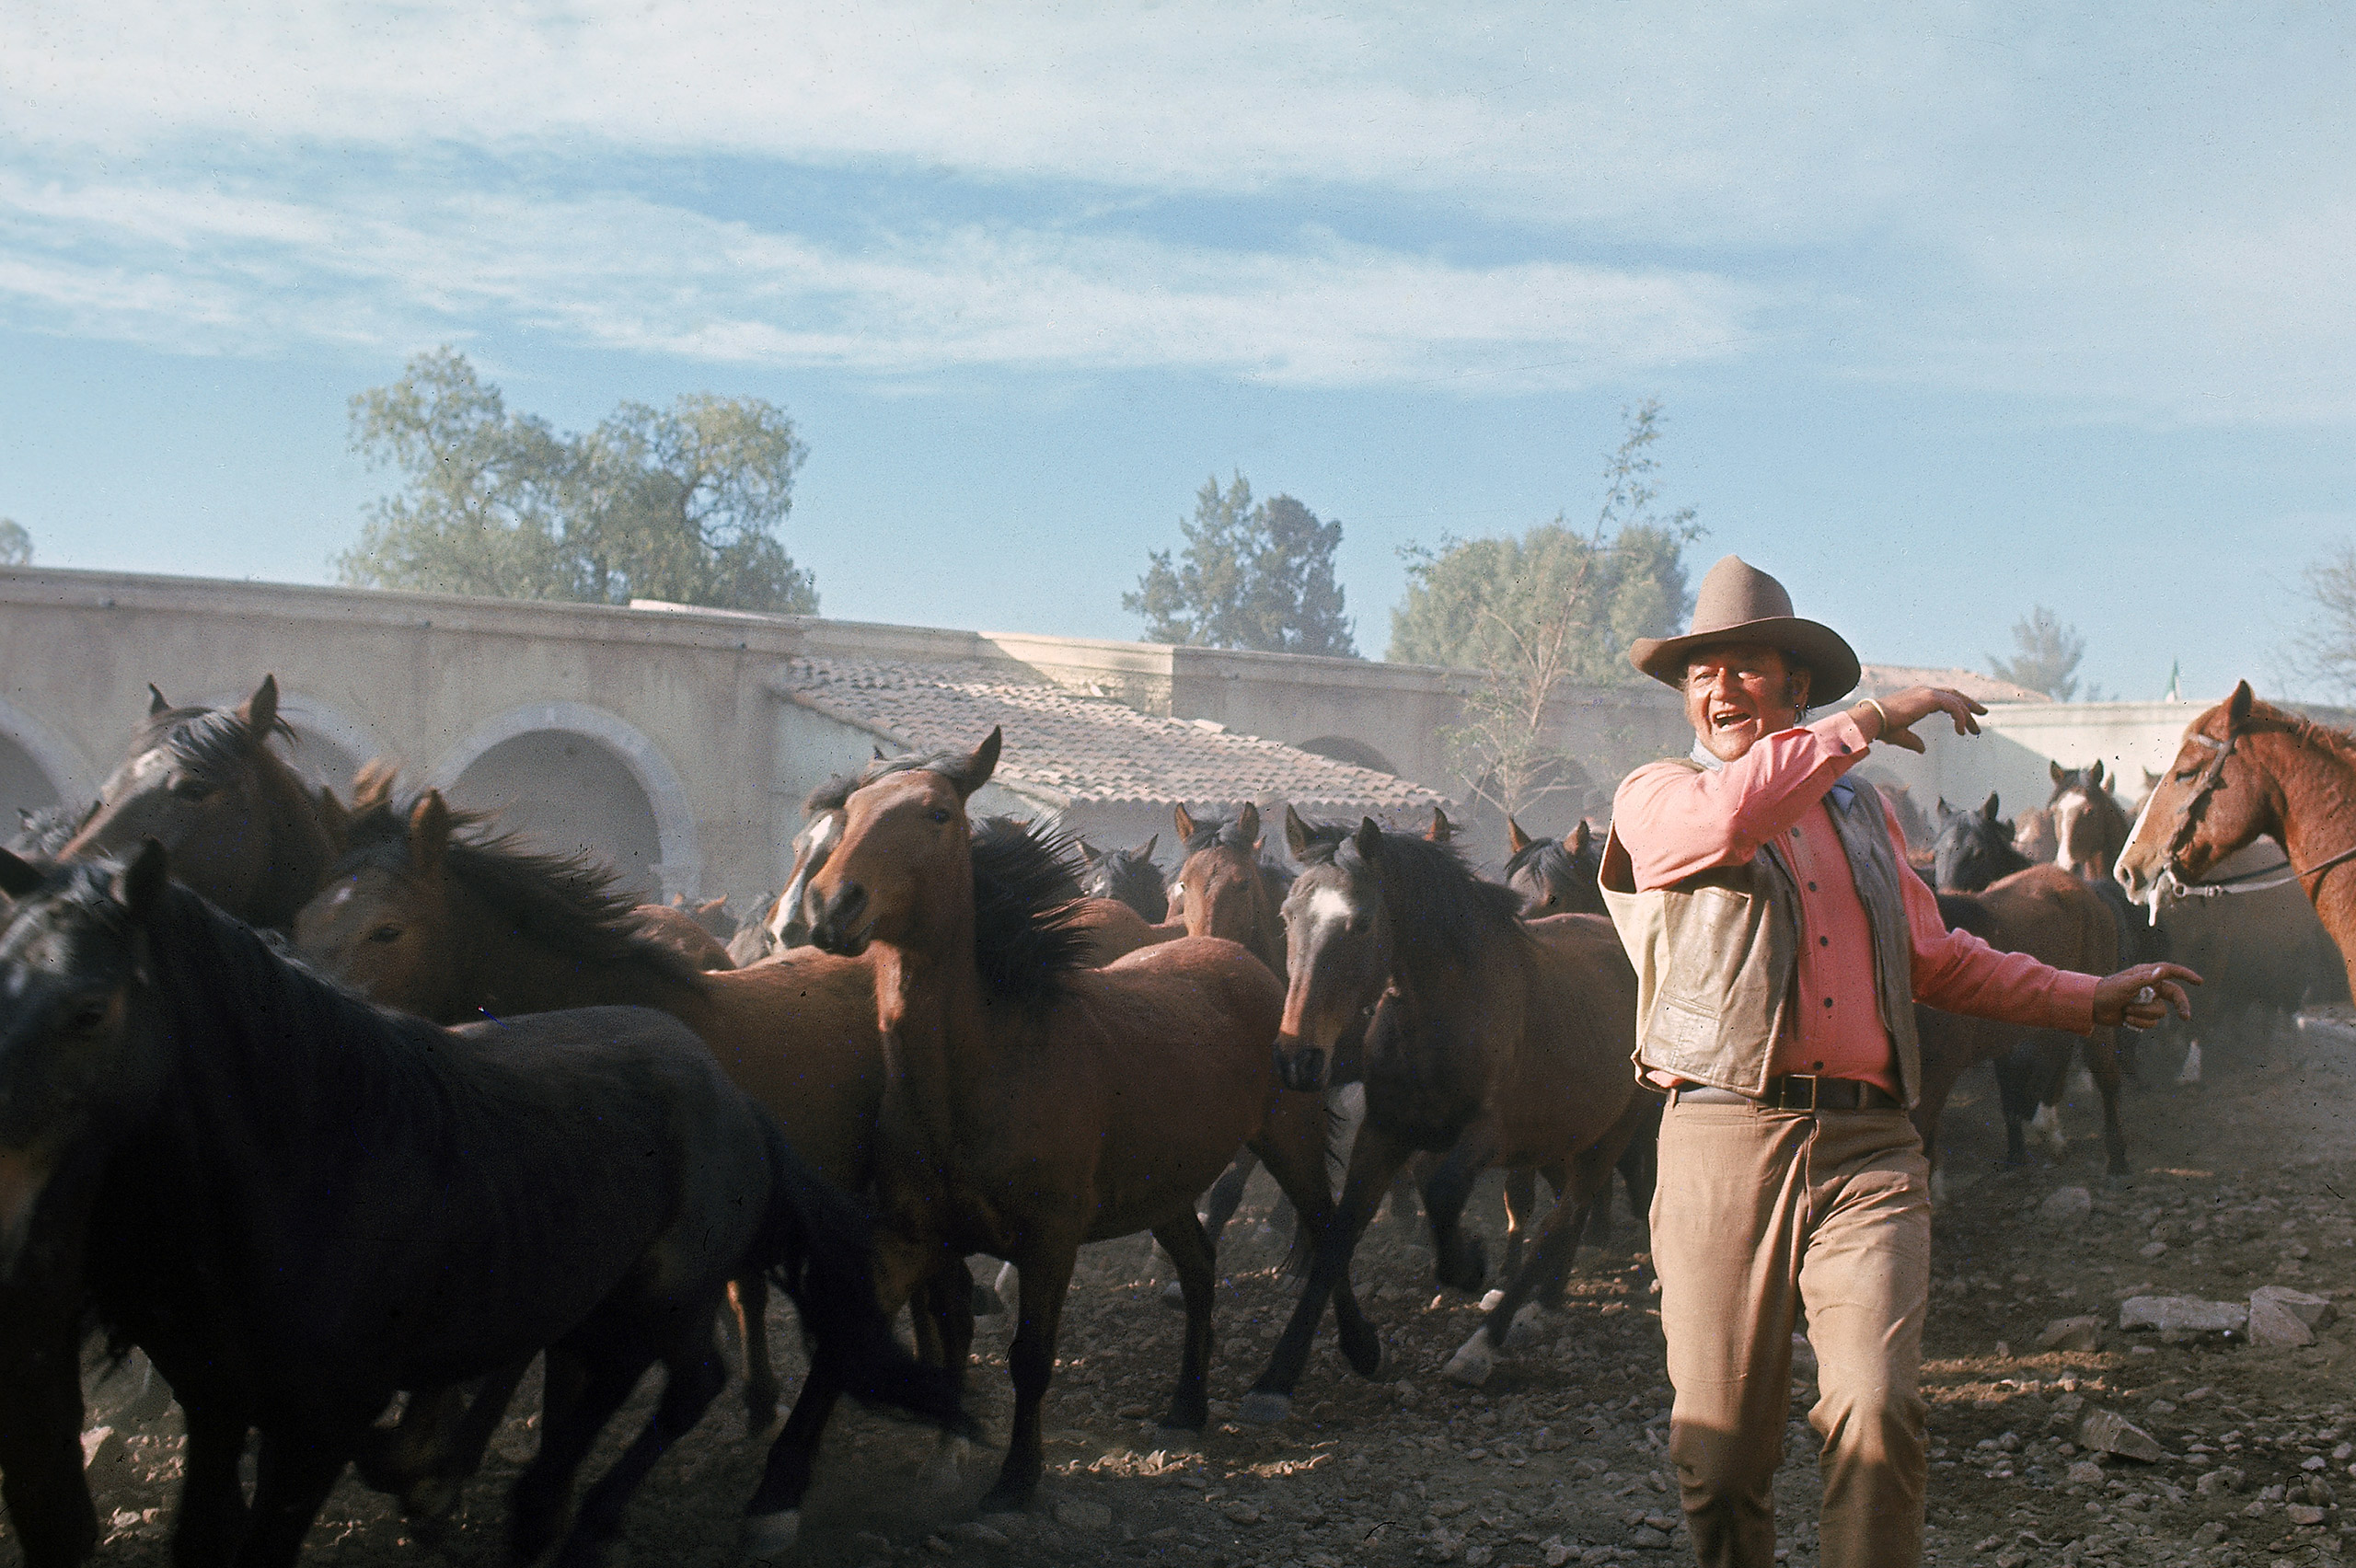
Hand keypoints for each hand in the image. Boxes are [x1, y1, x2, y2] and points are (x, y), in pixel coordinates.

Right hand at [1860, 686, 1986, 753]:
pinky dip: (1960, 717)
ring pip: (1956, 700)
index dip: (1959, 706)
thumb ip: (1914, 742)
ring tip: (1975, 730)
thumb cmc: (1883, 727)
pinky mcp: (1930, 697)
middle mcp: (1925, 691)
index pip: (1945, 697)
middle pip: (1955, 694)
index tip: (1969, 717)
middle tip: (1983, 713)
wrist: (1872, 719)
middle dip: (1970, 704)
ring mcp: (1928, 692)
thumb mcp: (1902, 736)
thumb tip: (1923, 750)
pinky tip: (1961, 731)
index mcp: (1918, 697)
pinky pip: (1953, 706)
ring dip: (1968, 715)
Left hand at [2090, 962, 2201, 1029]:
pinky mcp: (2143, 1014)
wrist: (2092, 1007)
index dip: (2186, 975)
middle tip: (2185, 1017)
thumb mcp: (2125, 984)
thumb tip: (2163, 971)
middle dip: (2180, 1006)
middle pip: (2175, 995)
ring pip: (2160, 1012)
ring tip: (2126, 1010)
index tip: (2199, 982)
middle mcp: (2150, 987)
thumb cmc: (2107, 992)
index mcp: (2147, 975)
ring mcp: (2147, 1001)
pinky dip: (2139, 1022)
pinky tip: (2126, 1018)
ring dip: (2142, 1014)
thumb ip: (2145, 979)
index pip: (2171, 971)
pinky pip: (2151, 1022)